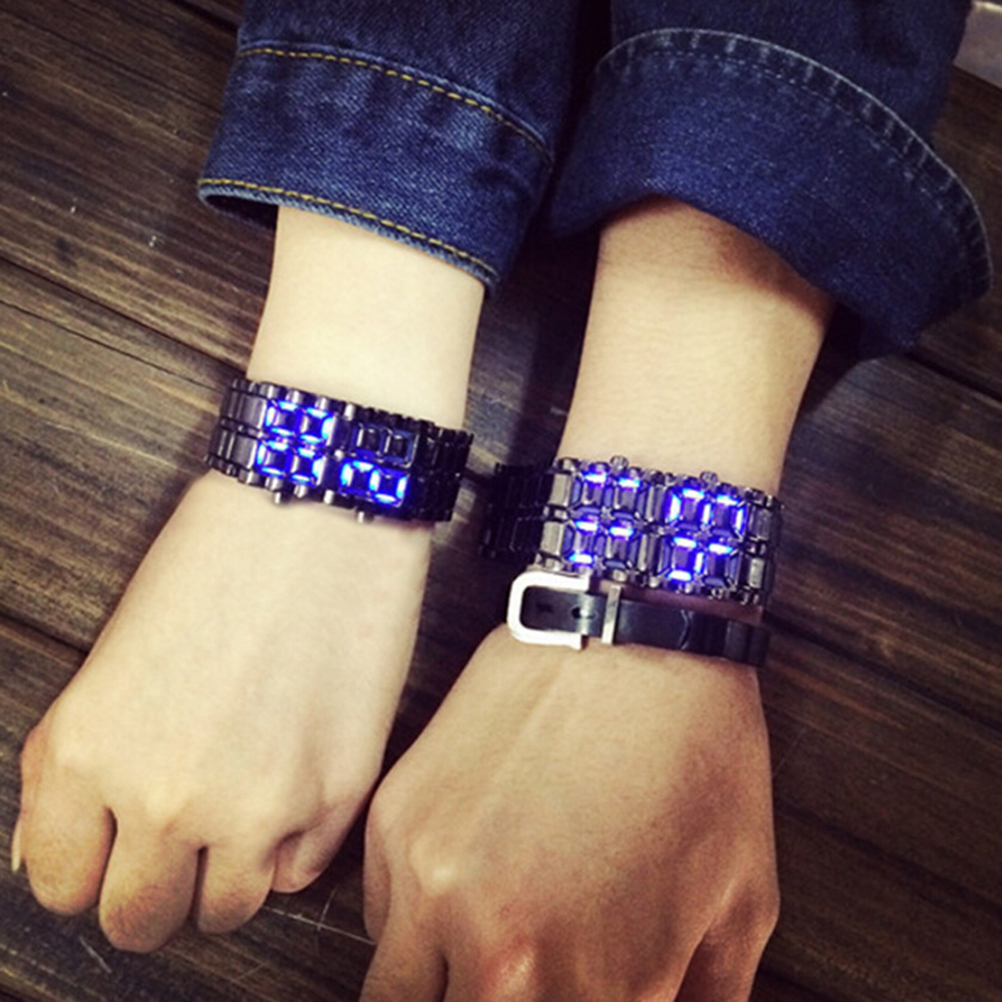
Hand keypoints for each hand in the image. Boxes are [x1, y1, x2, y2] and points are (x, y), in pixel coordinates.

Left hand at [15, 469, 429, 950]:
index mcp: (91, 753)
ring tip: (238, 812)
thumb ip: (67, 769)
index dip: (86, 868)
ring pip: (226, 912)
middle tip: (173, 840)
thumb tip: (48, 852)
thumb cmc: (218, 557)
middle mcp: (169, 795)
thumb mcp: (109, 657)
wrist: (321, 505)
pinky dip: (291, 844)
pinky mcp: (340, 791)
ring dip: (224, 875)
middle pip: (140, 921)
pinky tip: (290, 782)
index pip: (60, 886)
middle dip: (150, 887)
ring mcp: (262, 802)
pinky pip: (301, 872)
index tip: (110, 850)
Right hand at [361, 625, 778, 1001]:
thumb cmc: (699, 759)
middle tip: (525, 975)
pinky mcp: (394, 824)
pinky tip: (462, 893)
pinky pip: (378, 921)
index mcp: (598, 987)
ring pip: (394, 1001)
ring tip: (481, 960)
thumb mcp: (740, 905)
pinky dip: (413, 930)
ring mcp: (431, 886)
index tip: (574, 989)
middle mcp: (500, 954)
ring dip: (439, 991)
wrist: (636, 634)